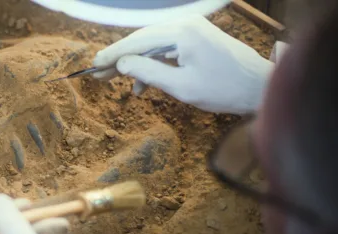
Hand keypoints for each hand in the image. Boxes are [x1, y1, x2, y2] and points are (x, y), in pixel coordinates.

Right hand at [92, 15, 273, 114]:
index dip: (113, 54)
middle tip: (98, 73)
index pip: (138, 41)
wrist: (259, 87)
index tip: (94, 64)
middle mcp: (186, 24)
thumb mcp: (181, 87)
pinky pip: (166, 48)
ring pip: (153, 44)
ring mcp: (193, 30)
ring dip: (134, 62)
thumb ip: (148, 73)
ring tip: (114, 80)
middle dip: (120, 57)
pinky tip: (141, 84)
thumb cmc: (223, 89)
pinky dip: (152, 63)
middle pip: (143, 39)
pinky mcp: (197, 38)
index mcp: (182, 32)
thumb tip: (121, 65)